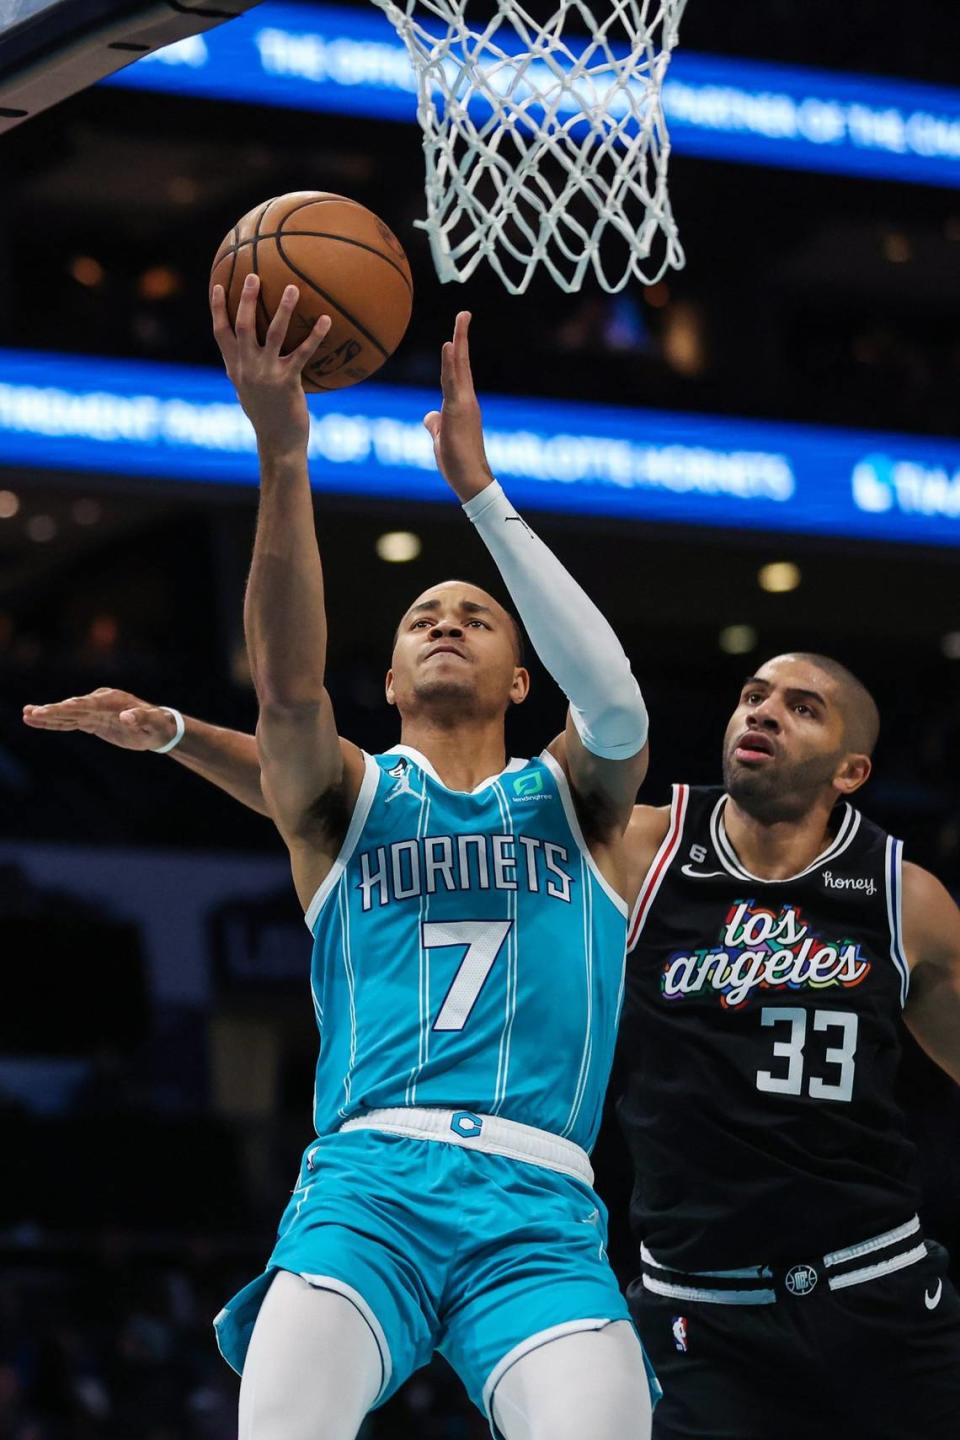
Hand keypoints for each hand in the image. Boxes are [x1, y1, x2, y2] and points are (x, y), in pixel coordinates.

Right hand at [22, 688, 179, 751]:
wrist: (160, 727)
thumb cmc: (158, 724)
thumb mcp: (153, 723)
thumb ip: (140, 718)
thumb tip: (126, 717)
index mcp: (111, 700)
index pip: (85, 704)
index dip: (66, 708)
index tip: (49, 711)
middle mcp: (100, 702)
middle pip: (72, 707)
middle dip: (51, 711)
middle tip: (29, 713)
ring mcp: (95, 711)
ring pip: (68, 714)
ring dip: (48, 716)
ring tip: (26, 715)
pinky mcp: (93, 721)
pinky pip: (71, 722)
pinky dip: (55, 723)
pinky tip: (38, 722)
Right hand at [211, 275, 330, 459]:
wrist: (278, 443)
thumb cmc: (268, 418)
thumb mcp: (249, 393)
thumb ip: (247, 372)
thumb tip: (249, 356)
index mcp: (236, 368)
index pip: (221, 333)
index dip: (217, 308)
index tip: (218, 284)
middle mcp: (247, 368)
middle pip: (243, 325)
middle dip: (247, 298)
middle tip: (255, 275)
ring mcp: (266, 374)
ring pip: (273, 334)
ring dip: (283, 309)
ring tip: (293, 288)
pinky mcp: (287, 382)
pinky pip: (303, 353)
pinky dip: (315, 335)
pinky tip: (326, 320)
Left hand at [423, 311, 495, 502]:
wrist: (470, 481)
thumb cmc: (457, 463)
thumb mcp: (441, 438)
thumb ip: (435, 423)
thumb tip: (428, 414)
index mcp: (462, 405)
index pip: (458, 372)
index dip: (457, 351)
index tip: (457, 332)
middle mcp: (466, 400)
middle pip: (462, 363)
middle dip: (462, 336)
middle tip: (464, 313)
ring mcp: (464, 404)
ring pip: (460, 368)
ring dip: (459, 342)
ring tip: (462, 319)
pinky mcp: (459, 412)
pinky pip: (453, 382)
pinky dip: (451, 362)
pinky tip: (449, 346)